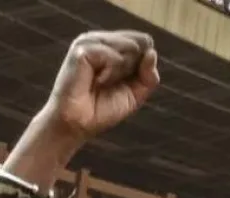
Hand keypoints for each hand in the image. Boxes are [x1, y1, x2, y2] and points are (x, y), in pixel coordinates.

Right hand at [41, 31, 159, 141]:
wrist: (77, 125)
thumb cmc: (101, 109)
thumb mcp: (135, 95)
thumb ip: (149, 76)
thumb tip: (152, 52)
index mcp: (112, 46)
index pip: (143, 41)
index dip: (144, 64)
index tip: (126, 82)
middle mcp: (100, 40)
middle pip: (138, 43)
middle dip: (132, 70)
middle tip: (109, 84)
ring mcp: (89, 42)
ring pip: (128, 46)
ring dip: (120, 72)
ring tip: (101, 83)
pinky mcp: (82, 49)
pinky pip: (113, 57)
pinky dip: (109, 73)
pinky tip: (95, 81)